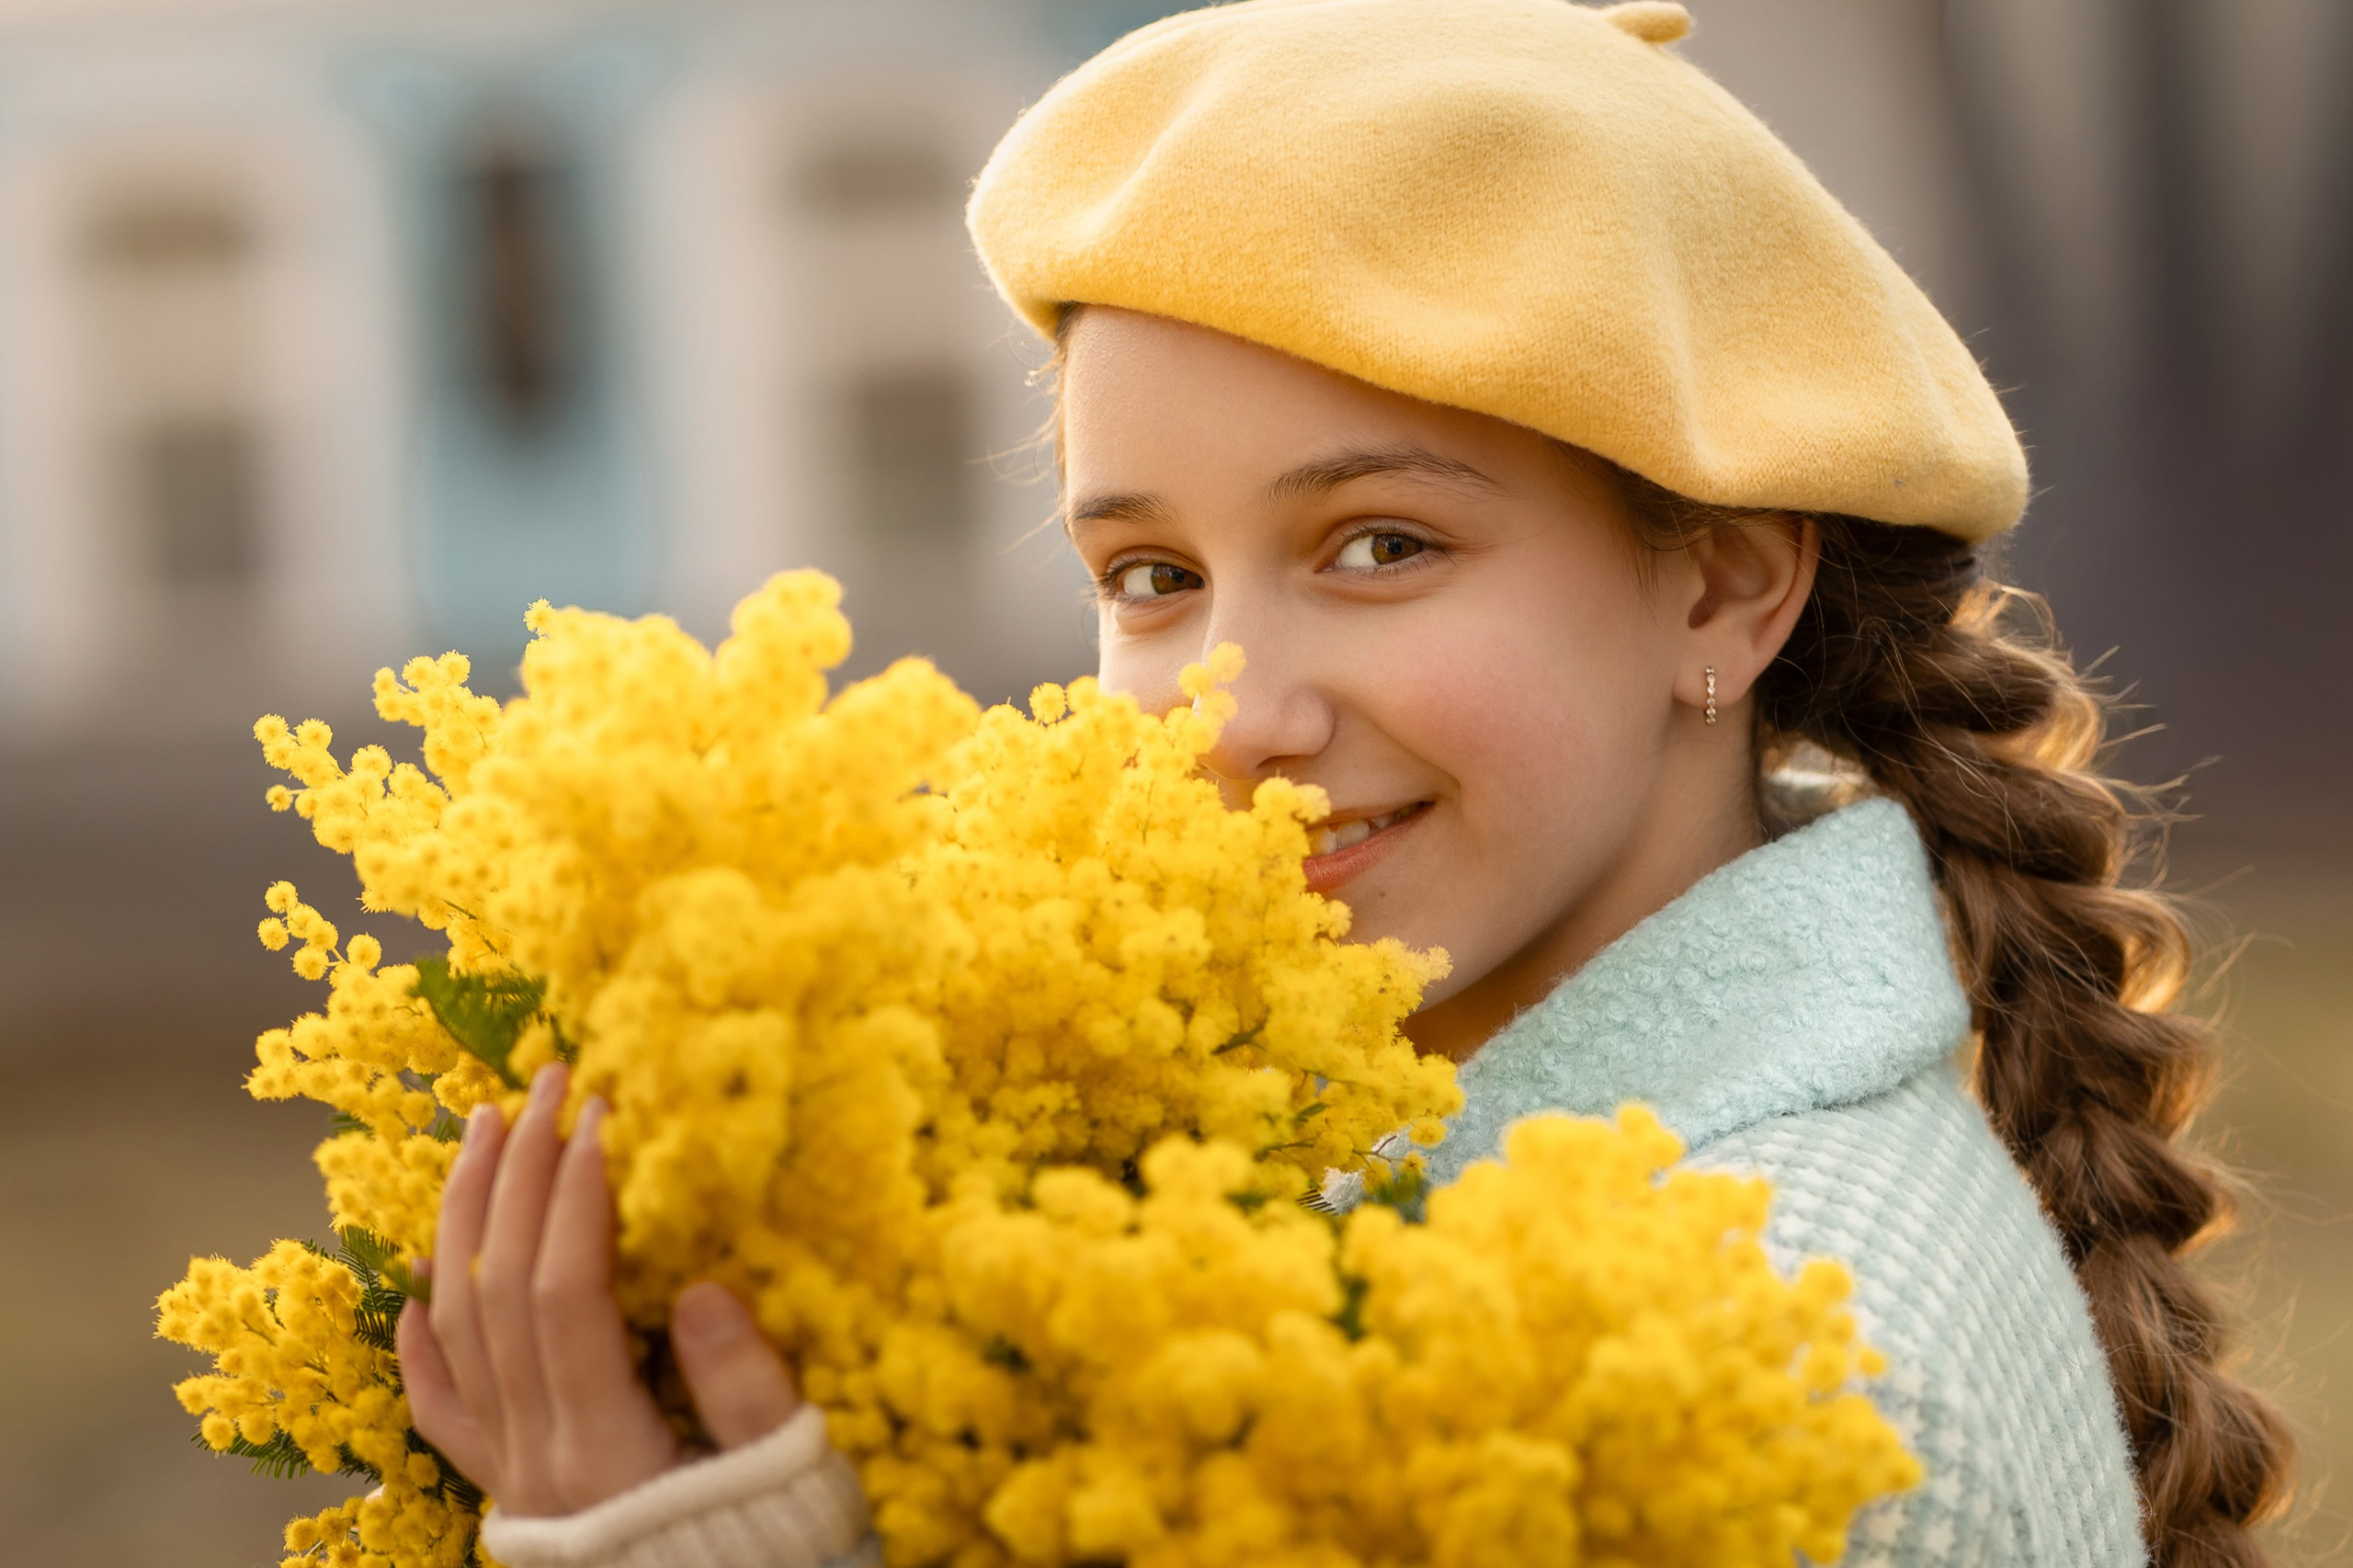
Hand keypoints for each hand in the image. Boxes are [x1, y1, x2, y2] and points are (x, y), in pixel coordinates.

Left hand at [398, 1063, 802, 1516]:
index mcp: (606, 1448)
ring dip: (465, 1220)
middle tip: (546, 1082)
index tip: (602, 1111)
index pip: (566, 1289)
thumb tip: (706, 1291)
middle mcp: (538, 1457)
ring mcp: (514, 1476)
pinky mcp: (511, 1494)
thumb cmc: (769, 1559)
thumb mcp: (786, 1477)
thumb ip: (746, 1391)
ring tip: (481, 1131)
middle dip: (519, 1172)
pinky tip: (416, 1292)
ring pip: (459, 1330)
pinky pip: (442, 1415)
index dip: (578, 1191)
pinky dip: (422, 1347)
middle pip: (500, 1290)